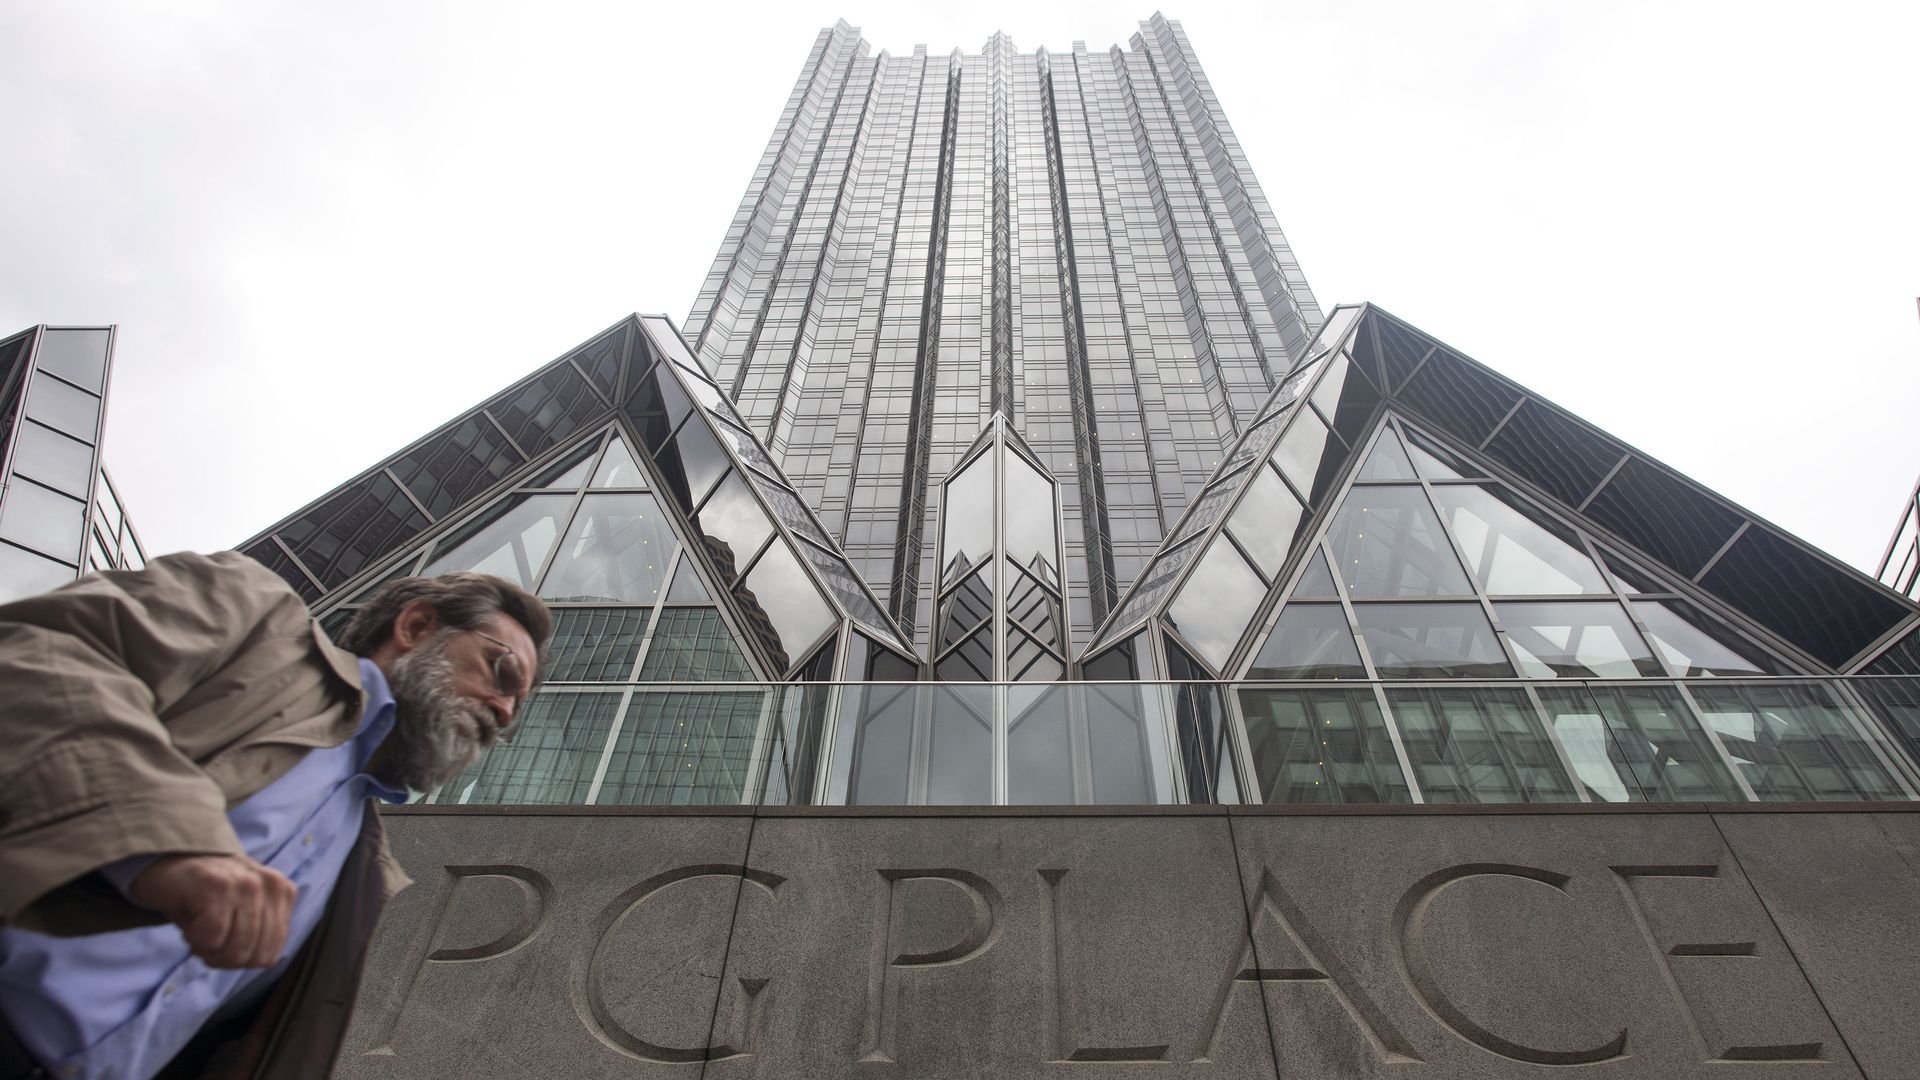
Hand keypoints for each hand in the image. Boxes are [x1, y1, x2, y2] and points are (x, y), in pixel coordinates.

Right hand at [128, 853, 297, 968]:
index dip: (238, 958)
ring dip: (206, 947)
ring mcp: (246, 884)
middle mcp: (271, 885)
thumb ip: (262, 934)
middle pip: (251, 957)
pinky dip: (193, 936)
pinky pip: (210, 938)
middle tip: (206, 931)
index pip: (270, 955)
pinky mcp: (218, 887)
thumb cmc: (205, 894)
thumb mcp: (245, 912)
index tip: (223, 935)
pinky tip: (191, 913)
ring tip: (199, 921)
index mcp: (283, 893)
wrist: (168, 859)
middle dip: (221, 956)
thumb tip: (267, 961)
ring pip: (233, 951)